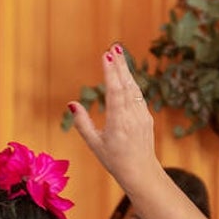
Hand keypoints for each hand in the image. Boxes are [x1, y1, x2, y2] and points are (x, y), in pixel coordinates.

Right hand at [67, 44, 157, 186]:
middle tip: (114, 47)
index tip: (106, 56)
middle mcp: (132, 116)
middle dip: (120, 65)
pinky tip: (126, 76)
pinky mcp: (147, 117)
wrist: (141, 172)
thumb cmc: (114, 160)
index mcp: (118, 123)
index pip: (114, 92)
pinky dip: (131, 84)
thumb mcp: (94, 144)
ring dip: (126, 71)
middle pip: (126, 85)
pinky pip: (138, 96)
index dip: (110, 72)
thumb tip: (72, 103)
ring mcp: (142, 116)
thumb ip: (82, 123)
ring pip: (134, 89)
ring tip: (120, 55)